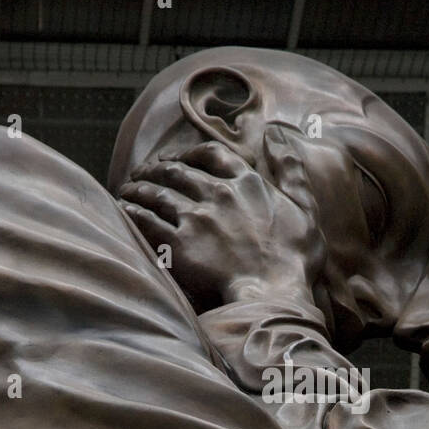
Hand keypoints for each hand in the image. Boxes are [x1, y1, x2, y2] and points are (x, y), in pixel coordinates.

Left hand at [118, 128, 325, 310]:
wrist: (274, 294)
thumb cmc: (294, 258)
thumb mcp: (304, 207)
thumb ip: (291, 170)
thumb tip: (277, 135)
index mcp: (246, 183)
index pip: (211, 153)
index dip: (188, 153)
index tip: (176, 158)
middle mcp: (217, 194)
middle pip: (177, 171)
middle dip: (156, 168)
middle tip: (143, 173)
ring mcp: (196, 218)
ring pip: (157, 193)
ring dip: (139, 189)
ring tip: (129, 191)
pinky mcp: (179, 244)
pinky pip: (147, 222)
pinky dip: (132, 213)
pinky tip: (124, 212)